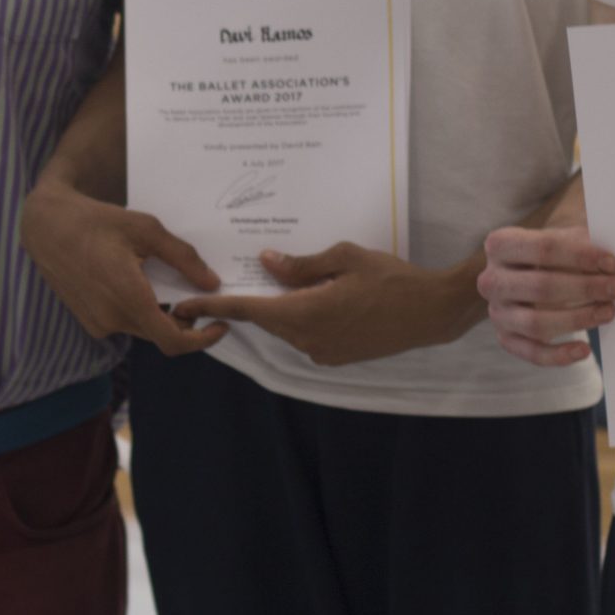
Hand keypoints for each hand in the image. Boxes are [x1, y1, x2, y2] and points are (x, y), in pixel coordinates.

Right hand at [20, 179, 228, 354]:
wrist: (47, 226)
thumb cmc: (98, 221)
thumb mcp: (147, 229)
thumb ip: (183, 258)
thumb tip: (212, 283)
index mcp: (129, 297)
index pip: (173, 340)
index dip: (202, 339)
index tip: (220, 324)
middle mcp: (112, 318)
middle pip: (161, 334)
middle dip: (184, 320)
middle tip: (197, 293)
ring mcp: (98, 323)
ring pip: (143, 328)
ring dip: (160, 313)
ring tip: (165, 281)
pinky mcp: (89, 321)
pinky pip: (125, 323)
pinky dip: (139, 310)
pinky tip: (138, 282)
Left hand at [172, 242, 481, 367]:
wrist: (432, 312)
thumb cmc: (392, 278)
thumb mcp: (344, 257)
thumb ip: (302, 264)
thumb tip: (266, 262)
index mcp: (306, 313)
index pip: (248, 310)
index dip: (212, 308)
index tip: (182, 307)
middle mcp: (308, 339)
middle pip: (265, 319)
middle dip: (245, 303)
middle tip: (224, 283)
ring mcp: (323, 352)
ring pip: (286, 327)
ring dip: (278, 308)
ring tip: (280, 282)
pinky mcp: (337, 357)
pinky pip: (305, 334)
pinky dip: (299, 317)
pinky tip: (311, 297)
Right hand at [478, 225, 614, 366]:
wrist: (536, 270)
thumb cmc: (557, 252)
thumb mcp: (566, 237)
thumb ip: (586, 243)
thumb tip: (613, 263)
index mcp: (500, 244)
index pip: (542, 248)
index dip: (580, 256)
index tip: (612, 263)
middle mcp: (491, 279)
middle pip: (540, 287)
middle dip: (586, 288)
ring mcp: (496, 312)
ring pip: (536, 323)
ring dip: (578, 319)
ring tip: (609, 311)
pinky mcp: (507, 338)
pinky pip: (532, 353)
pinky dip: (559, 355)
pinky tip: (585, 350)